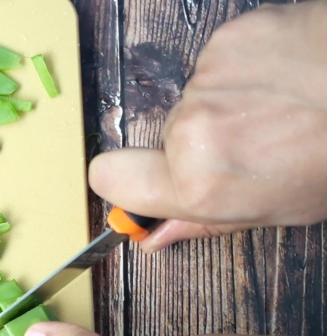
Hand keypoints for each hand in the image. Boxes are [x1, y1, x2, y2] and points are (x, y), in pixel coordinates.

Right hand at [88, 1, 326, 253]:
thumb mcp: (280, 209)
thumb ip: (205, 220)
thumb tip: (153, 237)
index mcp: (200, 183)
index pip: (108, 177)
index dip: (123, 181)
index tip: (146, 181)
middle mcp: (191, 128)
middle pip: (164, 138)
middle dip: (198, 143)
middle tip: (254, 144)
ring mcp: (208, 78)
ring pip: (196, 99)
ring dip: (228, 105)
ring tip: (281, 107)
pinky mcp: (228, 39)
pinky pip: (220, 65)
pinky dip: (245, 72)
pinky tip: (285, 78)